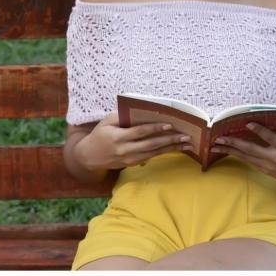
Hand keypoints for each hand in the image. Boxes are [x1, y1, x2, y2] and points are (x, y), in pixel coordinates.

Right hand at [76, 112, 192, 170]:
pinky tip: (176, 148)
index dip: (155, 128)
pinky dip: (164, 152)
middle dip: (169, 140)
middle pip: (151, 144)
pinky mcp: (133, 163)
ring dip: (171, 148)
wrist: (89, 157)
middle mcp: (125, 150)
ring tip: (187, 144)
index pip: (140, 132)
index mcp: (118, 137)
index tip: (169, 125)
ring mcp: (130, 159)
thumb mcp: (107, 121)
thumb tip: (143, 111)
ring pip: (154, 153)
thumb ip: (123, 116)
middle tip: (185, 136)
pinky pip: (151, 156)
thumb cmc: (99, 134)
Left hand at [210, 121, 275, 189]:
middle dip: (234, 143)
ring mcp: (268, 165)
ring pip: (246, 157)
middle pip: (251, 149)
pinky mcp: (265, 170)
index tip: (247, 123)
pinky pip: (248, 161)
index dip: (259, 130)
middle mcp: (274, 157)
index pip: (270, 138)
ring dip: (229, 150)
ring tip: (214, 145)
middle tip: (219, 137)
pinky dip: (236, 155)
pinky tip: (226, 150)